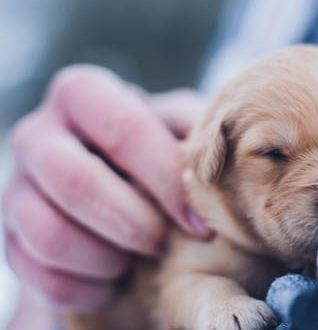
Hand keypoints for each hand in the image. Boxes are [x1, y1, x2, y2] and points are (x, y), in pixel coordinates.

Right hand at [1, 65, 210, 312]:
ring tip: (138, 259)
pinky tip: (116, 279)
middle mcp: (38, 134)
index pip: (123, 129)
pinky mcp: (13, 236)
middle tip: (164, 243)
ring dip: (107, 258)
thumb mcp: (179, 128)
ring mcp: (17, 186)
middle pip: (74, 180)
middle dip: (132, 222)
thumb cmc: (156, 153)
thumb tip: (231, 148)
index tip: (200, 223)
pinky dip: (86, 287)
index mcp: (83, 95)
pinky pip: (40, 273)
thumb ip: (196, 130)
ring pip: (49, 233)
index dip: (166, 180)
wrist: (113, 187)